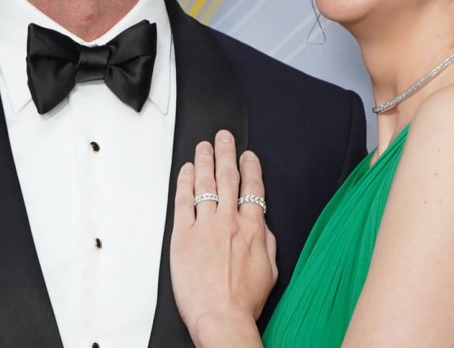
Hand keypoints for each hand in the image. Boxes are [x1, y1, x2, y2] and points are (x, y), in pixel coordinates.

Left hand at [171, 130, 276, 342]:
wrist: (221, 316)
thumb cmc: (243, 300)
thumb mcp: (271, 269)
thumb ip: (266, 241)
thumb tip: (261, 224)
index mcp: (253, 229)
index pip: (253, 188)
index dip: (250, 168)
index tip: (247, 156)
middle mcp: (229, 222)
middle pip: (228, 178)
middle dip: (226, 153)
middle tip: (224, 137)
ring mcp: (205, 226)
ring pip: (205, 184)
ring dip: (204, 161)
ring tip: (204, 146)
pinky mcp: (183, 235)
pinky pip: (183, 201)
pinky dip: (184, 183)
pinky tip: (185, 171)